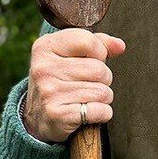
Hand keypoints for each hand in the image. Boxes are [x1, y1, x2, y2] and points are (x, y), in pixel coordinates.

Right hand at [23, 28, 125, 144]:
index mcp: (45, 47)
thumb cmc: (60, 81)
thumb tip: (119, 46)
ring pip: (102, 92)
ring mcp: (49, 92)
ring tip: (87, 99)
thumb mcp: (70, 55)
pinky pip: (99, 111)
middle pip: (99, 69)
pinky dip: (102, 114)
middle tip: (89, 84)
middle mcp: (43, 68)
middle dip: (103, 79)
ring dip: (102, 98)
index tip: (91, 60)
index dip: (99, 52)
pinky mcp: (57, 115)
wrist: (38, 117)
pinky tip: (89, 113)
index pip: (88, 41)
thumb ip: (97, 44)